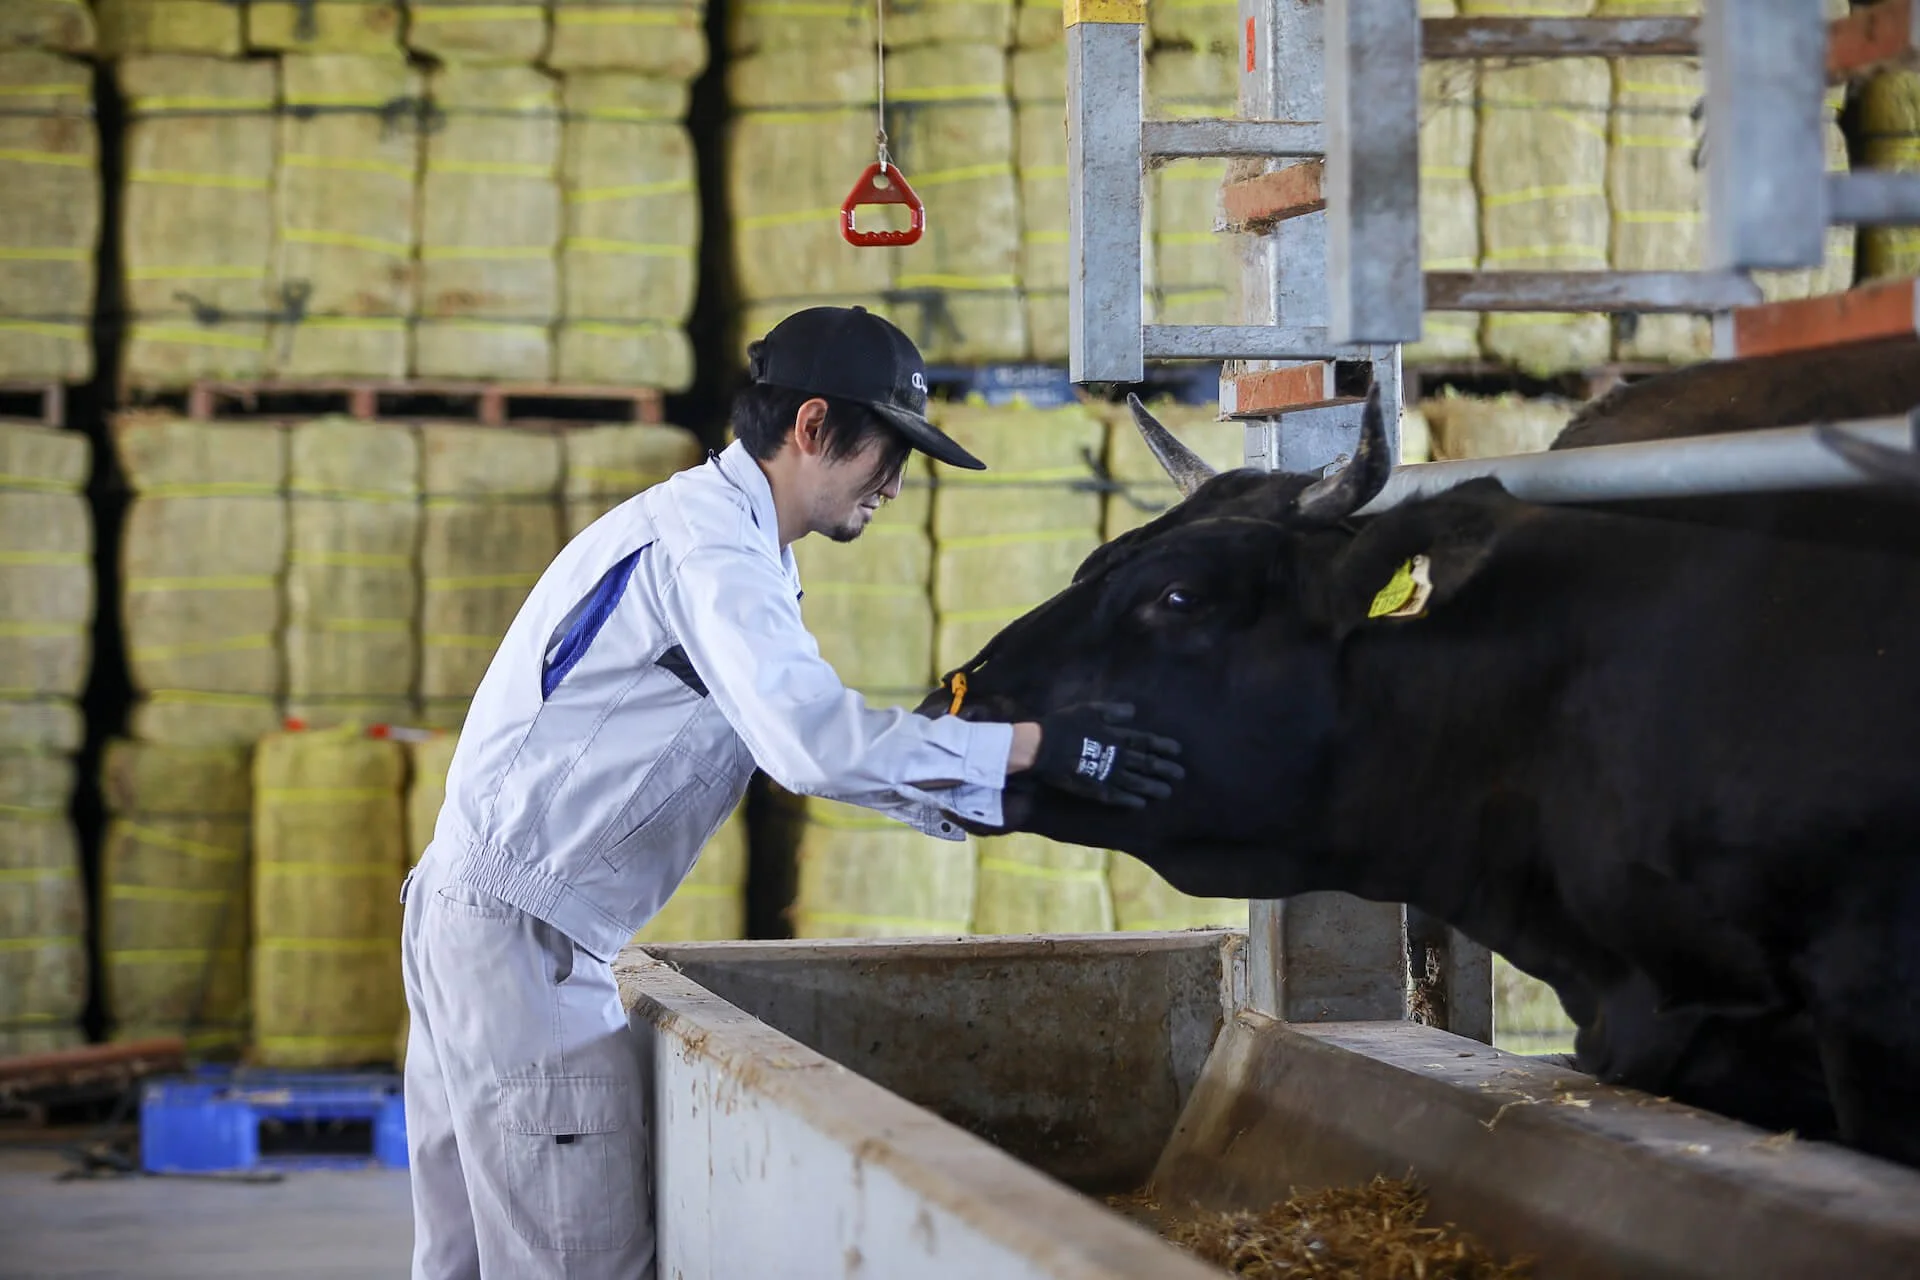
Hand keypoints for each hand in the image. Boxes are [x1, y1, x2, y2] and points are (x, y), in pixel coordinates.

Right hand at [1027, 702, 1183, 808]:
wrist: (1043, 748)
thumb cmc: (1065, 725)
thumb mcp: (1090, 709)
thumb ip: (1113, 711)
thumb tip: (1134, 712)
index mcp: (1117, 736)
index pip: (1146, 742)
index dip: (1163, 746)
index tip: (1178, 751)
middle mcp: (1117, 757)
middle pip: (1146, 764)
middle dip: (1165, 769)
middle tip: (1181, 775)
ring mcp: (1107, 775)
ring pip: (1136, 783)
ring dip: (1152, 787)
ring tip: (1166, 793)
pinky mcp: (1095, 789)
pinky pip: (1117, 797)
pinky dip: (1130, 801)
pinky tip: (1140, 805)